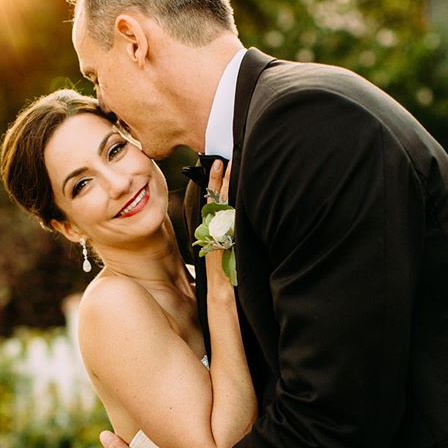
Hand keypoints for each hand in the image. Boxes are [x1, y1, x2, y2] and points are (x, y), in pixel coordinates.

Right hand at [205, 159, 233, 292]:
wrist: (221, 289)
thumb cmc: (225, 272)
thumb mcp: (222, 248)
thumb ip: (225, 233)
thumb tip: (232, 220)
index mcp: (211, 228)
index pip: (211, 199)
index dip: (214, 181)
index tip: (217, 164)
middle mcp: (213, 227)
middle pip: (214, 197)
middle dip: (218, 178)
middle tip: (221, 159)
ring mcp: (219, 231)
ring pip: (221, 203)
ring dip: (224, 184)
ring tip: (228, 165)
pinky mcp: (226, 236)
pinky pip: (229, 215)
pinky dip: (231, 201)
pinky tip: (236, 189)